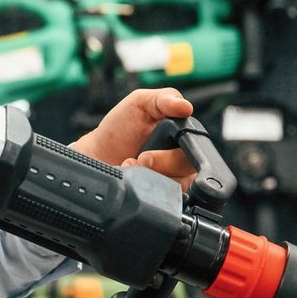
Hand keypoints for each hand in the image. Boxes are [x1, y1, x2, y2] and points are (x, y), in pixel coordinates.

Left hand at [69, 88, 196, 189]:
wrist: (99, 154)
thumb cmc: (121, 127)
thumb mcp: (141, 103)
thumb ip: (164, 99)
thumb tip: (186, 107)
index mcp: (184, 134)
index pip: (198, 145)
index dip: (179, 150)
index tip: (155, 148)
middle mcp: (185, 158)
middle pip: (189, 168)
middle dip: (163, 163)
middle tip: (142, 157)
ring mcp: (176, 179)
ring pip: (178, 185)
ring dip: (152, 177)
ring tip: (133, 166)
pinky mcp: (166, 196)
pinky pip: (168, 198)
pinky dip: (149, 190)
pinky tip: (135, 179)